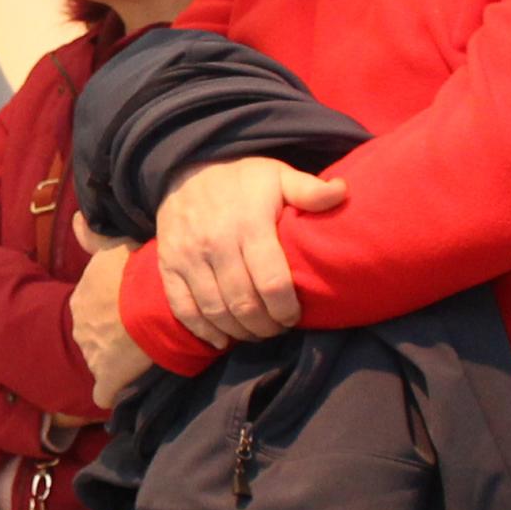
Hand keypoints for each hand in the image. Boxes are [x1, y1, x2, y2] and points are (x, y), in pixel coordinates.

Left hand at [67, 230, 153, 408]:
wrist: (155, 301)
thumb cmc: (137, 270)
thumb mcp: (113, 246)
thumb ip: (91, 236)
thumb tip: (75, 218)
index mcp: (81, 298)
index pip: (91, 308)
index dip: (111, 310)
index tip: (130, 309)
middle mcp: (80, 327)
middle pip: (93, 336)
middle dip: (111, 336)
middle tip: (139, 332)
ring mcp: (91, 354)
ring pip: (99, 361)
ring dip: (115, 361)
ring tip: (141, 356)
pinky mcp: (107, 377)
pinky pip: (103, 393)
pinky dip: (110, 393)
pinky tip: (123, 391)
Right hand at [149, 156, 345, 347]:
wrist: (185, 169)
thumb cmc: (242, 180)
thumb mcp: (277, 175)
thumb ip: (308, 190)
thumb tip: (342, 193)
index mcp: (248, 223)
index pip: (271, 282)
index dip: (286, 308)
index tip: (294, 316)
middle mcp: (215, 243)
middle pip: (244, 303)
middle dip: (266, 325)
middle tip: (277, 328)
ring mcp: (188, 257)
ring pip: (216, 311)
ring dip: (240, 331)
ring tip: (256, 332)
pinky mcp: (168, 267)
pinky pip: (183, 309)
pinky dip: (204, 331)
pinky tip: (222, 340)